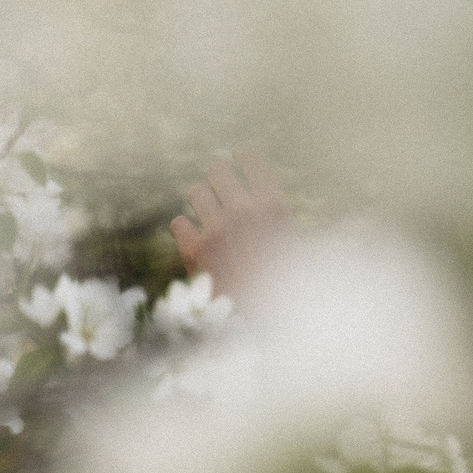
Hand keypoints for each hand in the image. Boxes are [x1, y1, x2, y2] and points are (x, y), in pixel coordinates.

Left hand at [169, 156, 289, 300]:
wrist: (266, 318)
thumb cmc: (287, 284)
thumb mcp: (294, 244)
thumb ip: (274, 218)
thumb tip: (259, 201)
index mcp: (273, 206)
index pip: (252, 160)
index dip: (244, 156)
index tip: (241, 154)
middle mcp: (243, 211)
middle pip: (217, 170)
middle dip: (218, 178)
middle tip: (220, 187)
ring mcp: (217, 229)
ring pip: (195, 192)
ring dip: (201, 201)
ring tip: (207, 214)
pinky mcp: (194, 250)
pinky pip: (178, 222)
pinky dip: (184, 230)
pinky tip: (194, 238)